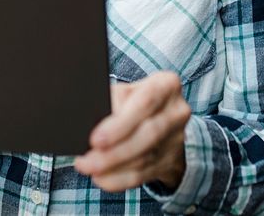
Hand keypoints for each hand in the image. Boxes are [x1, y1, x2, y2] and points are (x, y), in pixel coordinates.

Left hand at [74, 71, 191, 191]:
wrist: (160, 118)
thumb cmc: (134, 99)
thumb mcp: (126, 91)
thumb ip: (112, 102)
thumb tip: (90, 125)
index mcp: (166, 85)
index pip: (145, 103)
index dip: (120, 124)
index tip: (95, 139)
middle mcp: (176, 112)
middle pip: (148, 134)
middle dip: (114, 152)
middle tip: (87, 160)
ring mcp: (176, 139)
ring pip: (144, 158)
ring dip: (113, 167)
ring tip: (89, 167)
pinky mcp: (170, 161)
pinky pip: (143, 175)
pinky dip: (119, 179)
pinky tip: (101, 177)